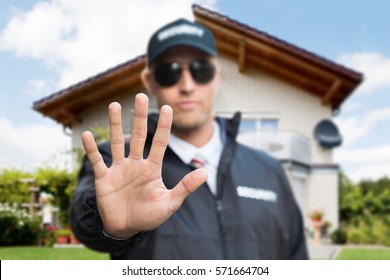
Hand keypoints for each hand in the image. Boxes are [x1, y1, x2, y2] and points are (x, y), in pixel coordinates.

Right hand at [81, 93, 207, 238]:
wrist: (126, 229)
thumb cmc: (148, 216)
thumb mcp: (169, 203)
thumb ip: (185, 187)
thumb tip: (205, 172)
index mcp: (152, 168)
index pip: (160, 142)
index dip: (164, 126)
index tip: (167, 108)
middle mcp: (135, 164)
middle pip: (139, 135)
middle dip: (140, 116)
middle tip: (140, 96)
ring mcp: (119, 169)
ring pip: (117, 142)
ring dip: (116, 125)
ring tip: (114, 105)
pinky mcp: (103, 178)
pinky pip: (96, 161)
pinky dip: (91, 149)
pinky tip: (87, 134)